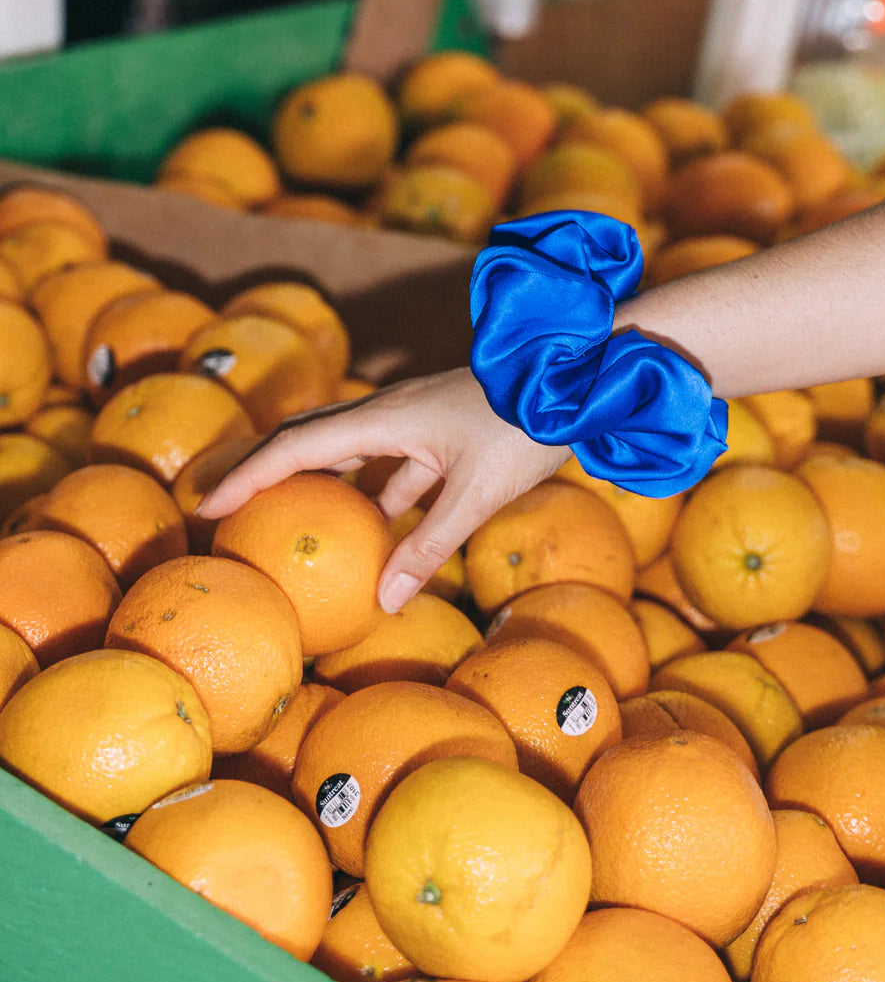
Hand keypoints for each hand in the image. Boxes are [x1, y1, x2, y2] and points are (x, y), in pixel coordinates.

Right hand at [197, 368, 568, 613]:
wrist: (576, 382)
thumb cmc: (525, 425)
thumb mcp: (477, 492)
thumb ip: (429, 544)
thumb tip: (383, 599)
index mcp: (385, 417)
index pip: (298, 446)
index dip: (250, 476)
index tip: (210, 505)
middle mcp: (389, 414)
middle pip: (308, 441)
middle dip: (263, 472)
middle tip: (224, 508)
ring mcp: (413, 423)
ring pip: (347, 455)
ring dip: (314, 486)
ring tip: (285, 525)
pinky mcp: (437, 435)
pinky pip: (388, 470)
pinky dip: (370, 501)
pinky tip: (372, 541)